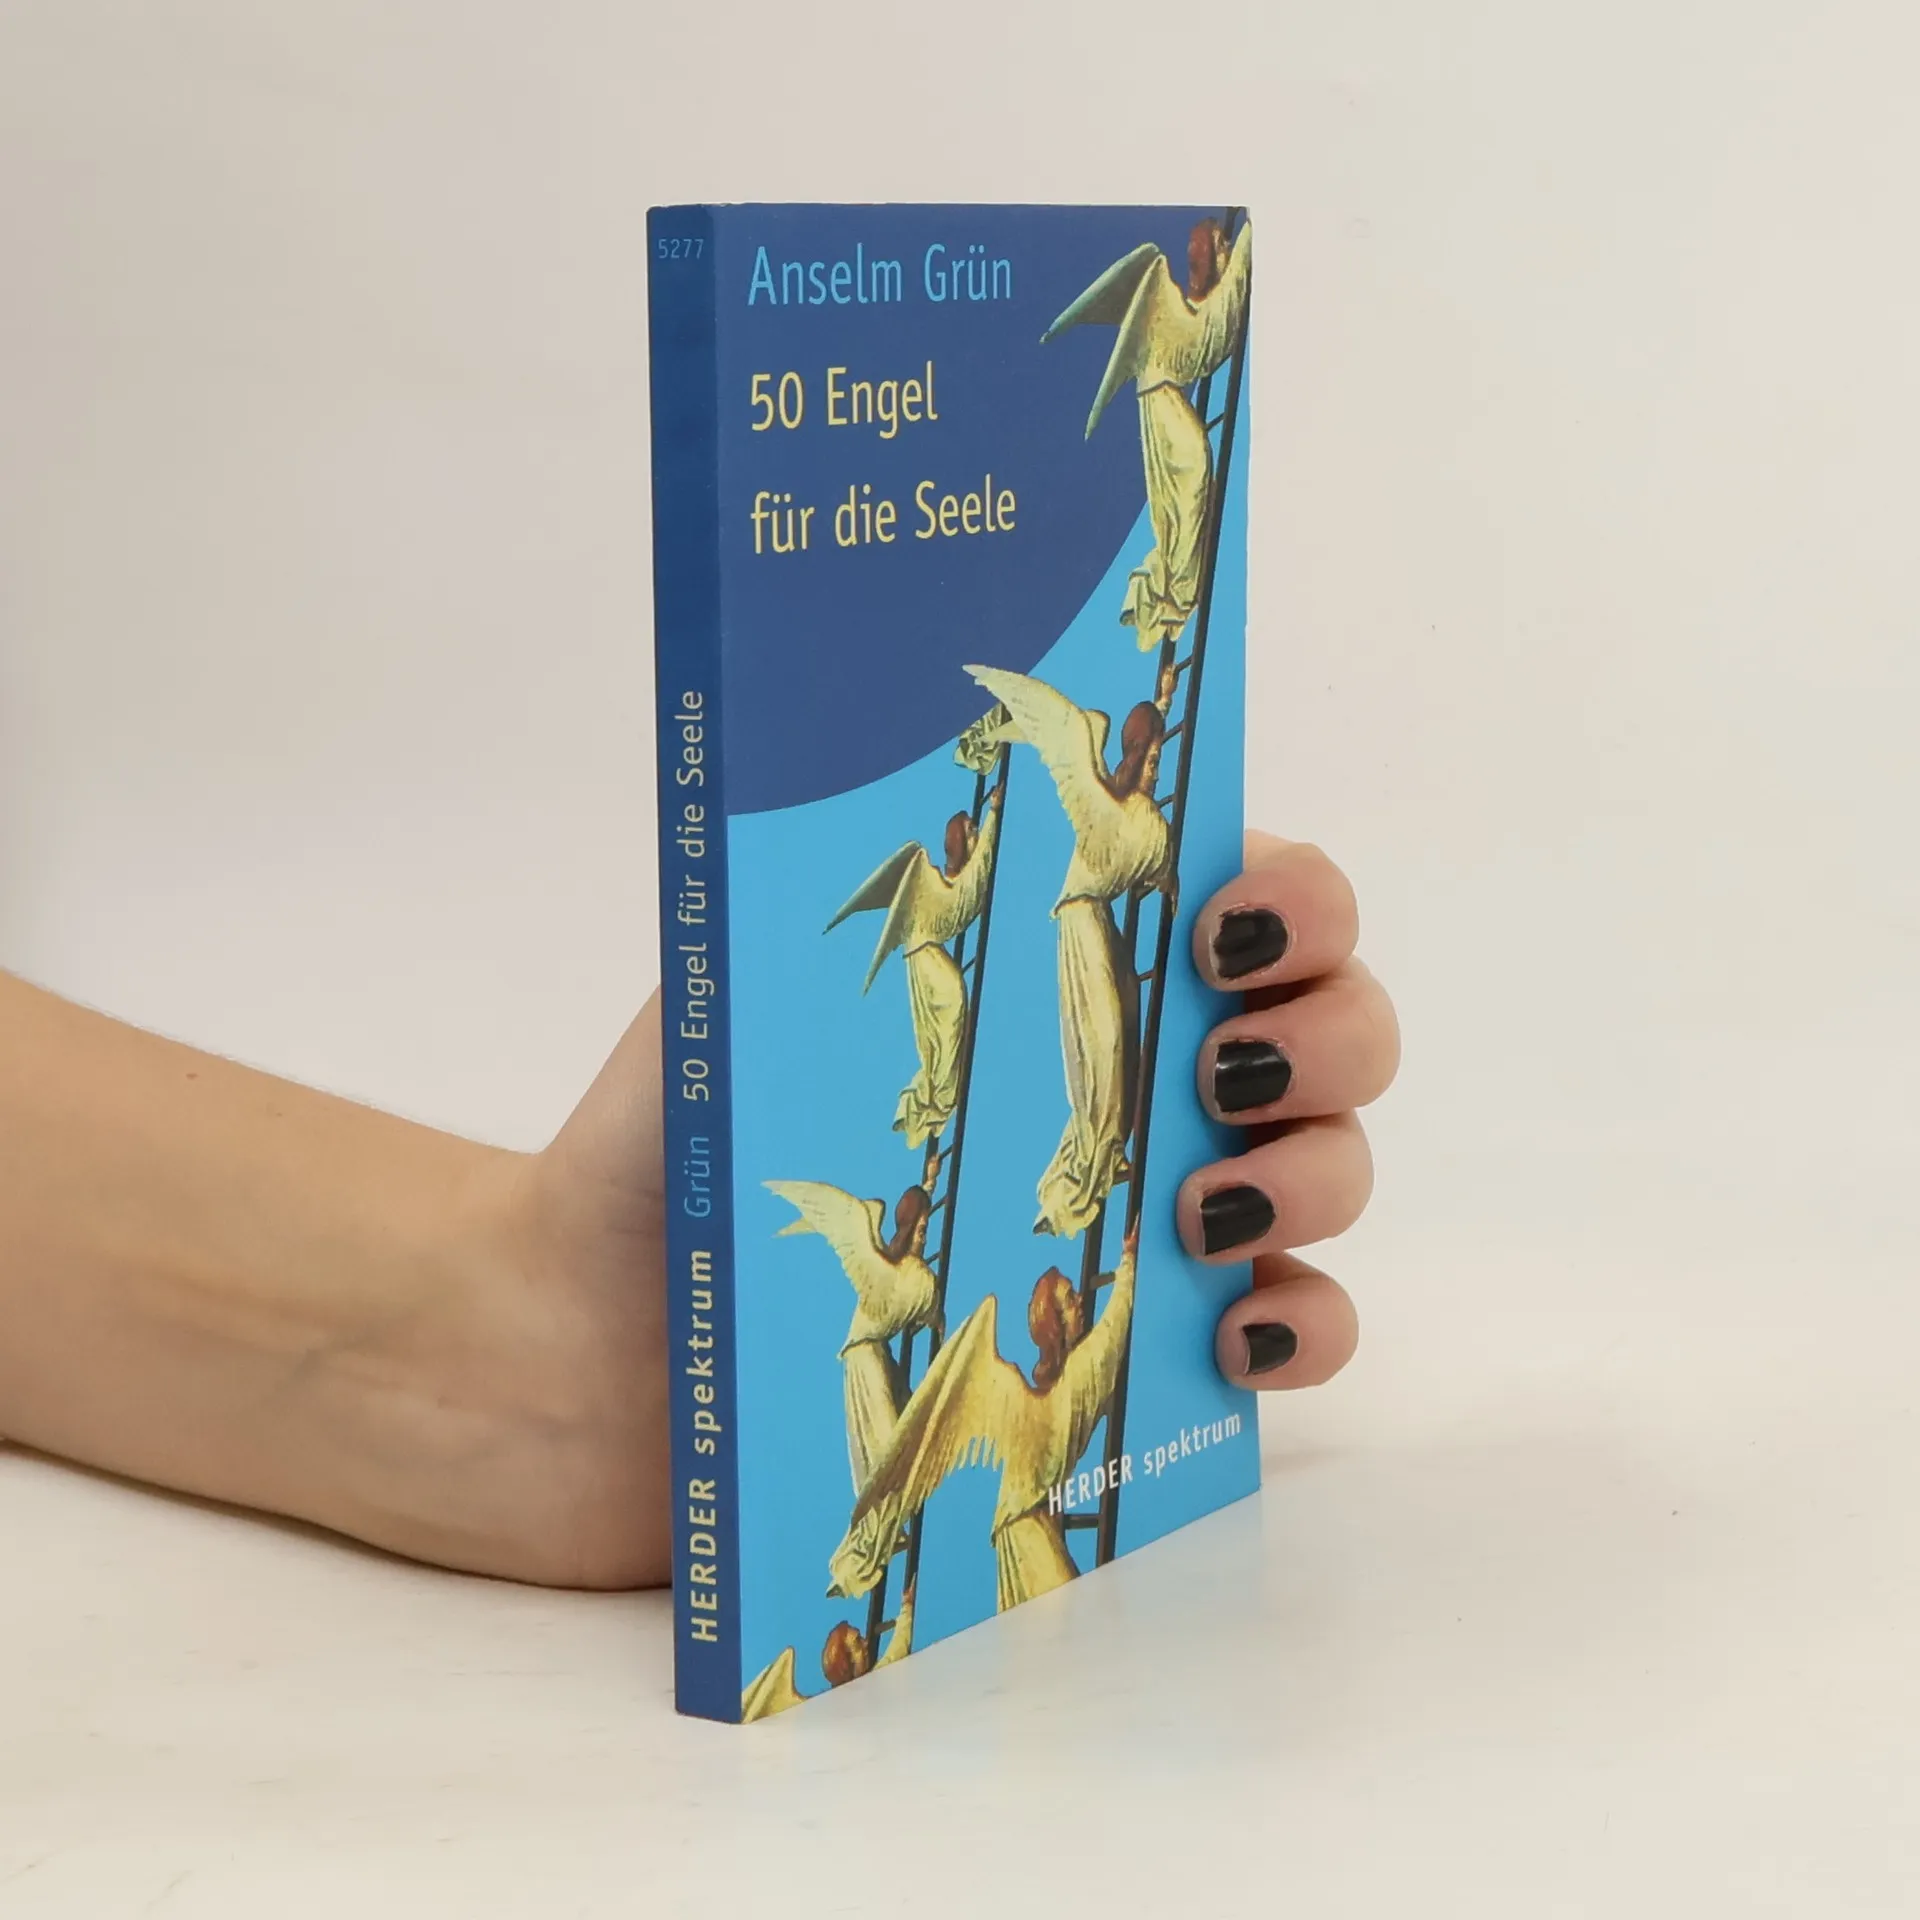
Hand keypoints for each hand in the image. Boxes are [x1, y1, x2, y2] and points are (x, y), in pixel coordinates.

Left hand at [493, 829, 1393, 1585]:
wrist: (582, 1352)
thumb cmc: (664, 1146)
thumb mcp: (740, 980)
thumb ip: (841, 885)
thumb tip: (925, 758)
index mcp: (1056, 961)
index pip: (1249, 890)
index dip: (1293, 899)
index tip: (1224, 930)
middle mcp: (1130, 1073)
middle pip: (1334, 1024)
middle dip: (1328, 1034)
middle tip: (1218, 1070)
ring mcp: (1150, 1212)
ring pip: (1333, 1169)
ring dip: (1314, 1176)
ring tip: (1196, 1210)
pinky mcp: (1141, 1355)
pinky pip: (1294, 1333)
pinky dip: (1302, 1328)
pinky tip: (1232, 1333)